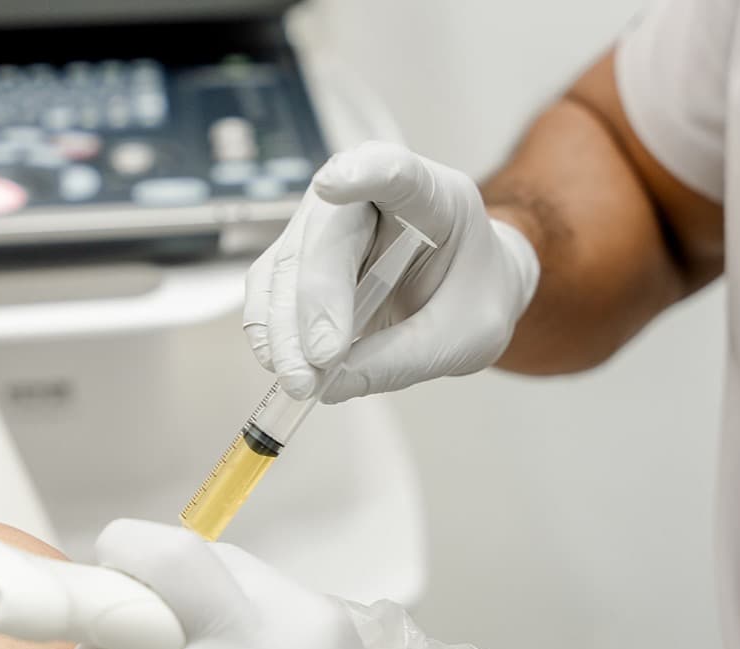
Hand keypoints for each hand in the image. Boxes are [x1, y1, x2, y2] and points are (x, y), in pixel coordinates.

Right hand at [244, 141, 539, 401]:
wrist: (461, 292)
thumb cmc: (470, 297)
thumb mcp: (463, 337)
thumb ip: (403, 358)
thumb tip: (330, 385)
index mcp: (433, 197)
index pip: (397, 171)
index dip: (365, 172)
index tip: (332, 184)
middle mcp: (369, 197)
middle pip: (326, 232)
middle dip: (315, 301)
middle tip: (319, 361)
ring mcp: (325, 223)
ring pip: (285, 264)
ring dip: (283, 327)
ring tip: (299, 380)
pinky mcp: (298, 258)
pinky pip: (269, 290)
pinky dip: (270, 331)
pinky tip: (281, 364)